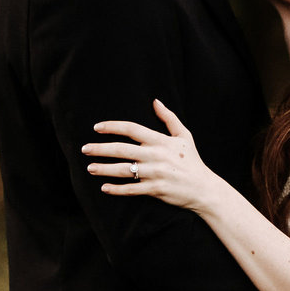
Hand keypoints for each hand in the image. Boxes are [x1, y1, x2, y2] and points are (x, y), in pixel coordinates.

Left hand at [84, 100, 221, 212]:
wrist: (204, 188)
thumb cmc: (192, 160)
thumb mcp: (184, 135)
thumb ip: (169, 118)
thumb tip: (155, 101)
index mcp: (161, 140)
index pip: (132, 129)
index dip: (112, 126)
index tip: (97, 128)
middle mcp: (156, 155)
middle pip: (121, 149)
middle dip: (100, 149)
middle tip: (85, 149)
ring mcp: (155, 173)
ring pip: (123, 170)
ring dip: (104, 169)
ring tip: (90, 167)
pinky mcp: (156, 190)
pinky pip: (132, 189)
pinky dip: (117, 189)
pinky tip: (104, 188)